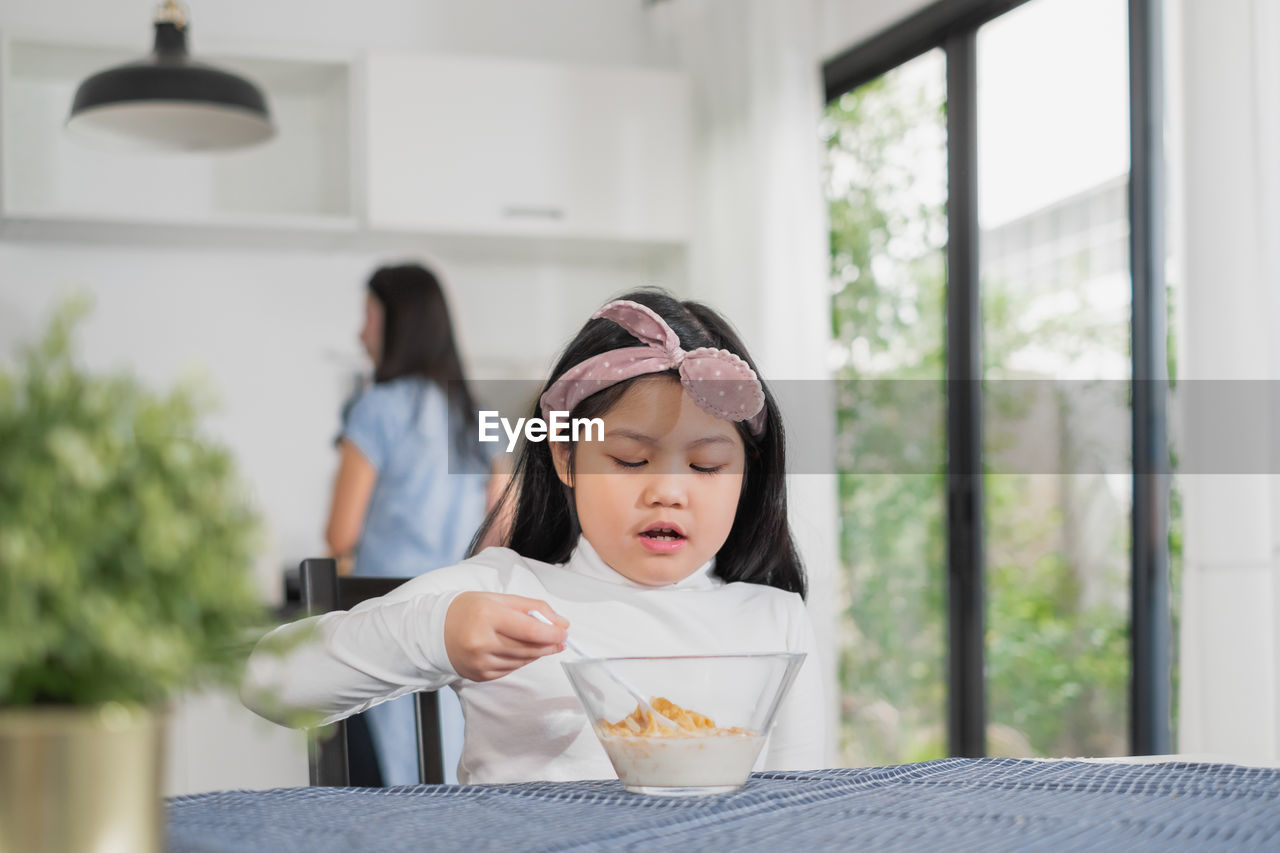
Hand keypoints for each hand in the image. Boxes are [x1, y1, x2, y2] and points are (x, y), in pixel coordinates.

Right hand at [444, 592, 568, 681]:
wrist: (436, 631)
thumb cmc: (470, 610)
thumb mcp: (499, 599)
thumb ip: (532, 608)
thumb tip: (561, 623)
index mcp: (487, 615)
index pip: (530, 630)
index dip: (552, 634)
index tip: (564, 632)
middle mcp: (481, 641)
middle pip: (528, 648)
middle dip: (549, 645)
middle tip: (560, 639)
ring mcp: (480, 662)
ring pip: (522, 661)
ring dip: (538, 653)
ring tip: (544, 644)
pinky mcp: (479, 676)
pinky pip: (511, 669)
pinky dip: (521, 661)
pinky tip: (521, 651)